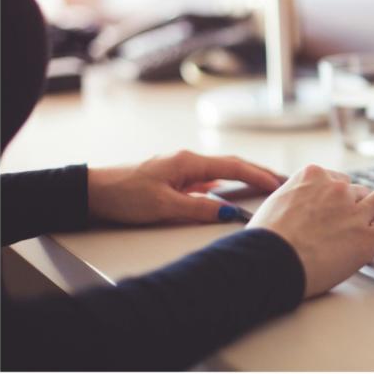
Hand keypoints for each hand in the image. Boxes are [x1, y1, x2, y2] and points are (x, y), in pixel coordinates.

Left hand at [87, 150, 281, 224]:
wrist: (92, 192)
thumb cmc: (124, 195)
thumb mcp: (165, 206)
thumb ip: (200, 209)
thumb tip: (230, 213)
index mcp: (189, 162)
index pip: (234, 166)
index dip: (258, 176)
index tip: (279, 184)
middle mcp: (187, 160)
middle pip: (232, 164)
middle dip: (258, 172)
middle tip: (282, 180)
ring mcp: (180, 168)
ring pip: (220, 170)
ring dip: (243, 176)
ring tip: (264, 184)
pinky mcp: (173, 177)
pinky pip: (207, 178)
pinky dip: (225, 182)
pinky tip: (228, 190)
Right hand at [246, 164, 373, 297]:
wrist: (270, 260)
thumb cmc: (265, 240)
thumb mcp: (275, 204)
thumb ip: (293, 199)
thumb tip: (295, 207)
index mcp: (313, 176)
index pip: (337, 179)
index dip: (342, 193)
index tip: (346, 200)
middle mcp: (337, 189)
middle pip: (359, 191)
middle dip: (363, 202)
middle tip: (369, 212)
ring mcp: (355, 210)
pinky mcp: (369, 236)